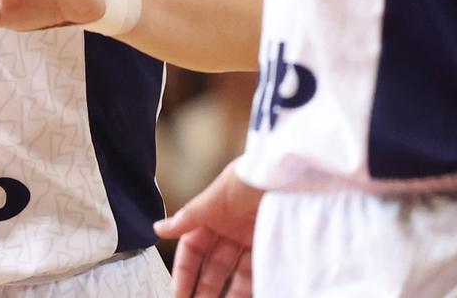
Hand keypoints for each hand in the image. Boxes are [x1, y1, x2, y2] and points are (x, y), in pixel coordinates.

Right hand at [155, 159, 261, 297]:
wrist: (296, 171)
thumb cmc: (254, 174)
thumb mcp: (218, 194)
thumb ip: (190, 216)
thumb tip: (160, 229)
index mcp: (212, 213)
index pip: (192, 248)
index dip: (184, 271)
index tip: (179, 293)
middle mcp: (230, 228)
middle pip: (212, 265)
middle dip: (202, 287)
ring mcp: (252, 238)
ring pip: (234, 274)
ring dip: (223, 293)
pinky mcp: (273, 246)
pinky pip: (257, 274)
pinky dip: (248, 289)